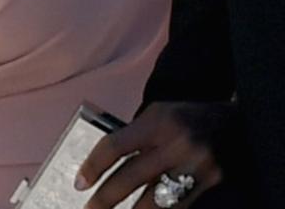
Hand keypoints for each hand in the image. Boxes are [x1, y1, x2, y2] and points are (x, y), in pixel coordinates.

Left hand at [74, 101, 236, 207]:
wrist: (233, 124)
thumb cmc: (186, 117)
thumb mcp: (158, 114)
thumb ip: (135, 137)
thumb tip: (105, 166)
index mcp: (156, 121)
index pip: (116, 146)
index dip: (94, 167)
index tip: (79, 183)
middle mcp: (174, 143)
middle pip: (130, 177)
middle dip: (105, 199)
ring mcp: (193, 166)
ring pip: (153, 202)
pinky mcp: (209, 184)